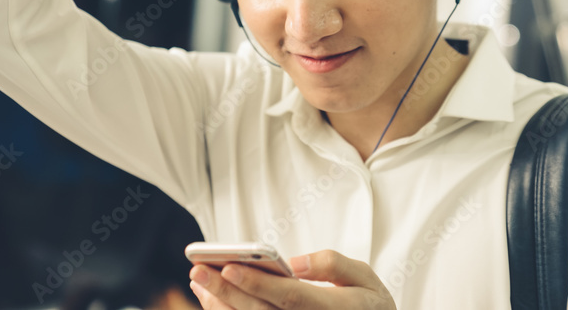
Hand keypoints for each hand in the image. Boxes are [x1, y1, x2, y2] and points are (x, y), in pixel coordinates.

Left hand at [189, 249, 396, 308]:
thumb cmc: (368, 304)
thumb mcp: (365, 278)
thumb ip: (333, 265)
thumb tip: (295, 262)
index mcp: (329, 309)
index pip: (288, 296)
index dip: (257, 283)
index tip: (229, 265)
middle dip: (225, 291)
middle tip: (198, 270)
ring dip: (220, 305)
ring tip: (199, 280)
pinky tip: (211, 298)